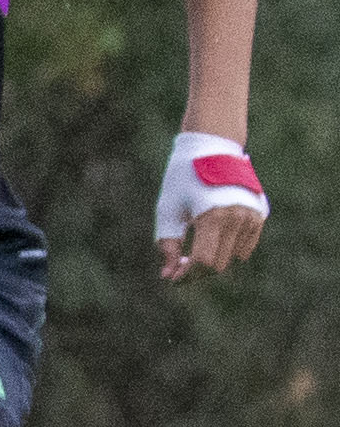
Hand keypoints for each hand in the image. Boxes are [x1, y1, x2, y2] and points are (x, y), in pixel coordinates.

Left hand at [158, 131, 270, 282]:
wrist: (212, 149)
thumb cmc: (182, 180)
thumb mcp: (168, 210)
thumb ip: (168, 244)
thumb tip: (169, 276)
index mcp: (213, 217)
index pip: (203, 261)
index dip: (186, 275)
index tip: (172, 277)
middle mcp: (237, 218)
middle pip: (217, 263)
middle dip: (197, 268)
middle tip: (179, 261)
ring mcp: (252, 217)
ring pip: (231, 257)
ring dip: (212, 258)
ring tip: (195, 245)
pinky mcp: (259, 215)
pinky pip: (244, 248)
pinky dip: (228, 249)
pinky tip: (213, 237)